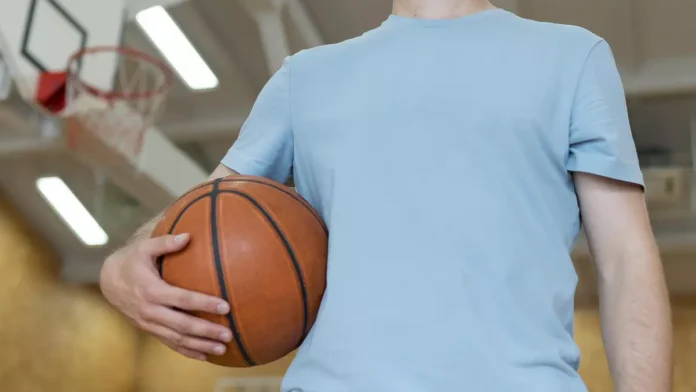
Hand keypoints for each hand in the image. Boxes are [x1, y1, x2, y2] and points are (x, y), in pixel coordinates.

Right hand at [99, 233, 231, 360]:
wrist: (109, 281)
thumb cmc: (132, 261)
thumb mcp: (144, 248)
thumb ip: (165, 242)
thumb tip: (188, 236)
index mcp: (151, 290)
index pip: (182, 299)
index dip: (204, 303)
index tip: (225, 306)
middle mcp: (150, 310)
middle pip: (182, 325)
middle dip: (206, 331)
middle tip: (229, 334)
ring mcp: (149, 323)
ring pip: (177, 338)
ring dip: (200, 345)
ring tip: (222, 349)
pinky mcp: (150, 329)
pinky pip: (169, 343)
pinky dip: (187, 351)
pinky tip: (205, 356)